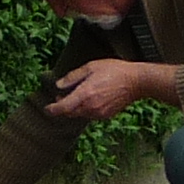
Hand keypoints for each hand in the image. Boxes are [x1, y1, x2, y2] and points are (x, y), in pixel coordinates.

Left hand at [45, 58, 169, 122]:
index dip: (51, 109)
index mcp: (84, 94)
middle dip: (63, 106)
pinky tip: (93, 98)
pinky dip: (86, 109)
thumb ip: (73, 77)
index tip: (46, 108)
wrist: (136, 82)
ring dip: (75, 107)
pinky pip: (90, 115)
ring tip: (80, 95)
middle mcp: (90, 107)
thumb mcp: (91, 67)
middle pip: (69, 113)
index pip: (62, 108)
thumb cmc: (114, 71)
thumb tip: (58, 85)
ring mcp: (98, 113)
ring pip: (79, 114)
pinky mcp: (105, 115)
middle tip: (63, 96)